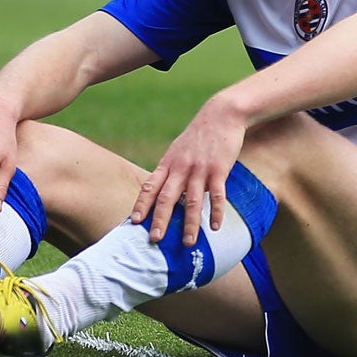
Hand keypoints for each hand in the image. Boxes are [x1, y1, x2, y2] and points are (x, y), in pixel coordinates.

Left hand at [129, 95, 248, 244]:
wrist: (222, 114)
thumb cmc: (199, 134)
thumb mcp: (178, 149)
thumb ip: (170, 169)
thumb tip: (160, 190)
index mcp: (169, 163)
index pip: (150, 186)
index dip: (141, 204)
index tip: (134, 222)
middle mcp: (181, 167)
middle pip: (167, 197)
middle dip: (160, 220)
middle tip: (155, 240)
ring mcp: (200, 169)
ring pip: (192, 200)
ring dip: (189, 223)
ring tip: (188, 242)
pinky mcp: (219, 169)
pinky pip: (217, 195)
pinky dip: (216, 212)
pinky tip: (215, 226)